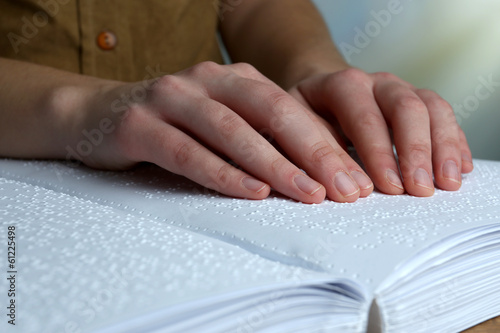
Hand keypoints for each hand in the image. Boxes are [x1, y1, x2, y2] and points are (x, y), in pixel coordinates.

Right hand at [72, 62, 377, 203]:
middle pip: (269, 111)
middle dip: (312, 151)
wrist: (96, 115)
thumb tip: (317, 173)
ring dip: (273, 164)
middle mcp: (204, 80)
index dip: (326, 143)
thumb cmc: (171, 127)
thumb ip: (259, 138)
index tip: (356, 180)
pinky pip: (186, 150)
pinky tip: (251, 192)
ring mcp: (170, 98)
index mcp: (232, 79)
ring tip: (308, 194)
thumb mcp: (220, 124)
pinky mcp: (138, 124)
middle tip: (346, 188)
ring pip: (230, 129)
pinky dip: (222, 172)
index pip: (290, 108)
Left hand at [288, 68, 473, 196]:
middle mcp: (375, 82)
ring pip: (431, 109)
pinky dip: (454, 142)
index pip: (362, 114)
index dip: (377, 151)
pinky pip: (444, 115)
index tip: (387, 187)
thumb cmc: (302, 117)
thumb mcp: (290, 127)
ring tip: (446, 184)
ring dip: (441, 147)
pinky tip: (459, 168)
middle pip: (404, 107)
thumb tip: (325, 188)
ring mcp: (400, 90)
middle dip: (413, 151)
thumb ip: (304, 151)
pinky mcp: (418, 102)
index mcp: (341, 84)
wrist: (319, 93)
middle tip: (419, 190)